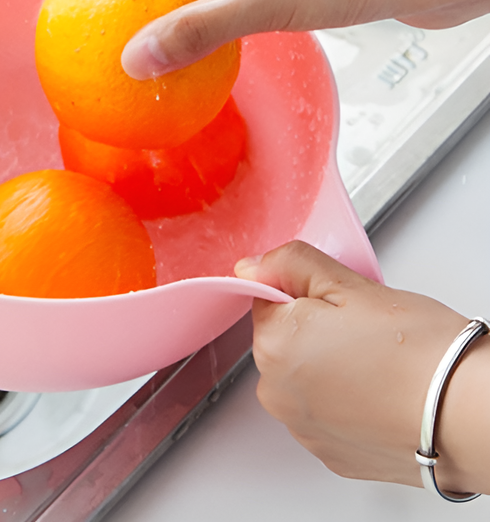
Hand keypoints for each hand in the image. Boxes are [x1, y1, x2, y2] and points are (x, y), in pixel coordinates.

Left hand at [234, 241, 489, 493]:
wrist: (467, 416)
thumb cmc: (418, 353)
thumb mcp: (348, 284)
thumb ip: (290, 265)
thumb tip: (250, 266)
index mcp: (272, 345)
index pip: (269, 299)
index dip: (307, 293)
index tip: (339, 302)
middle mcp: (276, 392)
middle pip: (284, 339)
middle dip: (316, 329)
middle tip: (364, 331)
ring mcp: (302, 428)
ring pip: (303, 376)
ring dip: (328, 366)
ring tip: (377, 364)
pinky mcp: (330, 453)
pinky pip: (324, 412)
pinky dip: (344, 401)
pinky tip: (378, 393)